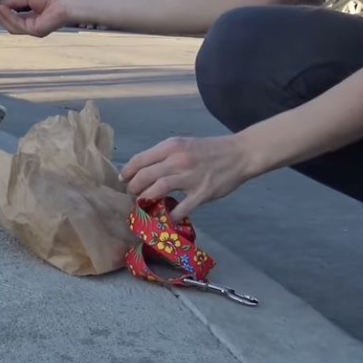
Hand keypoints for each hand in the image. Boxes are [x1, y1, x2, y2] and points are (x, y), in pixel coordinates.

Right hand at [0, 0, 84, 36]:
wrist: (65, 1)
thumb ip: (13, 1)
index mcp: (31, 17)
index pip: (14, 17)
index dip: (3, 12)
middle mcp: (31, 25)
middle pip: (11, 24)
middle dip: (0, 16)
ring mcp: (33, 30)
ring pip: (12, 26)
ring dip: (2, 17)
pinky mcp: (34, 31)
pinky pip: (17, 25)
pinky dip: (8, 17)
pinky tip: (2, 9)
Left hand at [119, 135, 259, 221]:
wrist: (239, 154)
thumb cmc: (208, 150)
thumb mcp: (183, 145)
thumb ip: (163, 156)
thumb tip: (140, 170)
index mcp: (171, 147)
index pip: (139, 160)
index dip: (127, 172)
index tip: (123, 180)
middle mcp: (178, 160)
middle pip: (145, 176)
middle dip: (133, 188)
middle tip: (133, 195)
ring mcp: (191, 177)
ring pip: (158, 189)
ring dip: (146, 199)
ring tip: (143, 204)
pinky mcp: (202, 193)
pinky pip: (181, 208)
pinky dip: (170, 215)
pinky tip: (167, 218)